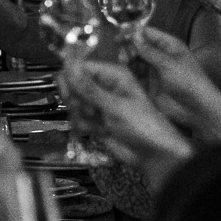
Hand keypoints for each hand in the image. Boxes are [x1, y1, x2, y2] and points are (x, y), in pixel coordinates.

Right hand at [60, 60, 192, 189]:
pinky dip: (85, 126)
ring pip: (73, 104)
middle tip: (89, 109)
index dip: (71, 78)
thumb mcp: (115, 105)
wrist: (153, 154)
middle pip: (73, 85)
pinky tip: (100, 131)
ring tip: (100, 122)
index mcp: (113, 75)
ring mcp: (99, 104)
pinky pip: (78, 119)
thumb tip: (68, 68)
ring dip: (82, 116)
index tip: (69, 92)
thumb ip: (88, 88)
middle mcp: (104, 86)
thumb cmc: (143, 125)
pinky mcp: (95, 120)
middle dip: (76, 100)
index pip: (81, 67)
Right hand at [130, 27, 220, 142]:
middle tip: (123, 54)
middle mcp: (160, 55)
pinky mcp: (149, 84)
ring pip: (135, 59)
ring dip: (127, 59)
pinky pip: (135, 74)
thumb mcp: (168, 64)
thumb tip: (134, 34)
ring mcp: (154, 70)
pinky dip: (128, 72)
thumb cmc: (188, 82)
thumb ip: (149, 50)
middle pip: (139, 45)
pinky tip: (124, 73)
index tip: (119, 37)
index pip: (147, 33)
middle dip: (129, 47)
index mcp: (169, 45)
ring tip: (123, 62)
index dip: (133, 33)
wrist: (196, 109)